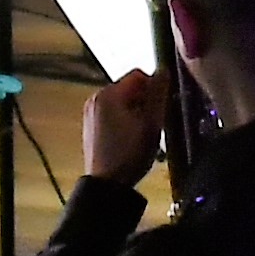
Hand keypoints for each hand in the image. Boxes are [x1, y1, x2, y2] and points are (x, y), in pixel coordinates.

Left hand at [84, 68, 169, 190]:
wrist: (107, 185)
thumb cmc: (130, 154)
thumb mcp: (151, 123)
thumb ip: (158, 93)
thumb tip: (164, 70)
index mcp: (110, 94)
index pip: (138, 75)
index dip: (154, 88)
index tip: (160, 108)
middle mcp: (96, 97)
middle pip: (129, 88)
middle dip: (144, 101)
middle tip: (152, 123)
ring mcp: (90, 111)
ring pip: (121, 101)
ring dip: (134, 110)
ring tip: (141, 133)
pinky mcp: (89, 124)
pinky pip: (112, 112)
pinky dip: (123, 119)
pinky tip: (128, 138)